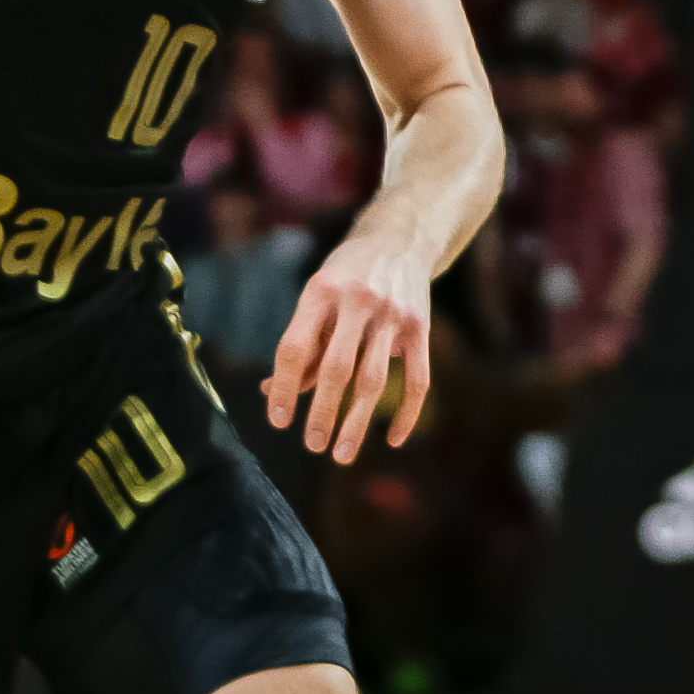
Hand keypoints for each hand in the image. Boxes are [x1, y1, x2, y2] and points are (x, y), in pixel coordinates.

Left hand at [265, 236, 430, 464]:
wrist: (400, 239)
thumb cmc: (347, 276)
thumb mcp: (317, 297)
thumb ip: (303, 343)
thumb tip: (273, 391)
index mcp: (320, 292)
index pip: (295, 347)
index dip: (285, 387)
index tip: (279, 421)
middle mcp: (357, 301)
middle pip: (337, 369)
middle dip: (323, 412)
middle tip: (312, 446)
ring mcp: (393, 315)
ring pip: (373, 380)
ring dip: (357, 422)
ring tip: (342, 454)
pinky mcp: (421, 328)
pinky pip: (417, 379)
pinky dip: (407, 413)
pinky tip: (392, 439)